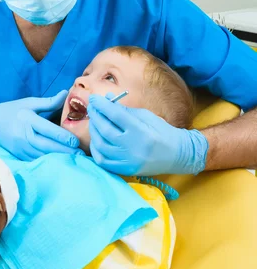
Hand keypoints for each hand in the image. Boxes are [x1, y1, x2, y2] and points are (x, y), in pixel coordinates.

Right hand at [0, 90, 81, 159]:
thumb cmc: (12, 110)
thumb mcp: (29, 102)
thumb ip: (49, 102)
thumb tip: (66, 93)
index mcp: (28, 120)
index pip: (49, 130)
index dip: (63, 137)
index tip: (76, 142)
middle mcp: (24, 135)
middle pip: (48, 146)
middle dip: (65, 151)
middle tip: (81, 155)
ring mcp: (21, 147)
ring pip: (43, 155)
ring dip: (59, 159)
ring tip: (75, 160)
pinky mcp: (20, 155)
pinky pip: (36, 160)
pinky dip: (49, 162)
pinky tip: (60, 163)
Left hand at [87, 95, 207, 175]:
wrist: (177, 155)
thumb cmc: (161, 131)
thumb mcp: (146, 116)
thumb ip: (124, 109)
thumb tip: (106, 98)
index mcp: (141, 130)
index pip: (115, 115)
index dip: (101, 105)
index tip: (93, 98)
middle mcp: (133, 147)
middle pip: (105, 130)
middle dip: (95, 116)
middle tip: (92, 108)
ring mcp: (128, 161)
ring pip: (101, 145)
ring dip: (94, 131)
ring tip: (94, 122)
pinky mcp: (126, 170)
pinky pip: (103, 160)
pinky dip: (96, 149)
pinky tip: (97, 139)